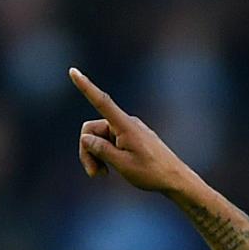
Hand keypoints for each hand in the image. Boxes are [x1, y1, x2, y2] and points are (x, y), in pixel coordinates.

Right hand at [71, 68, 194, 195]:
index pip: (101, 101)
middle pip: (92, 130)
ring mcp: (128, 130)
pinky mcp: (130, 138)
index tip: (72, 71)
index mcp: (125, 125)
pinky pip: (109, 142)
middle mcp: (125, 123)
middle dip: (87, 151)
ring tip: (103, 175)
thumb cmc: (151, 172)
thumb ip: (101, 150)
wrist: (175, 179)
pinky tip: (111, 170)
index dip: (85, 86)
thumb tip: (85, 138)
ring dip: (96, 156)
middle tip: (94, 175)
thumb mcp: (122, 164)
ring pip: (99, 139)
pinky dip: (105, 155)